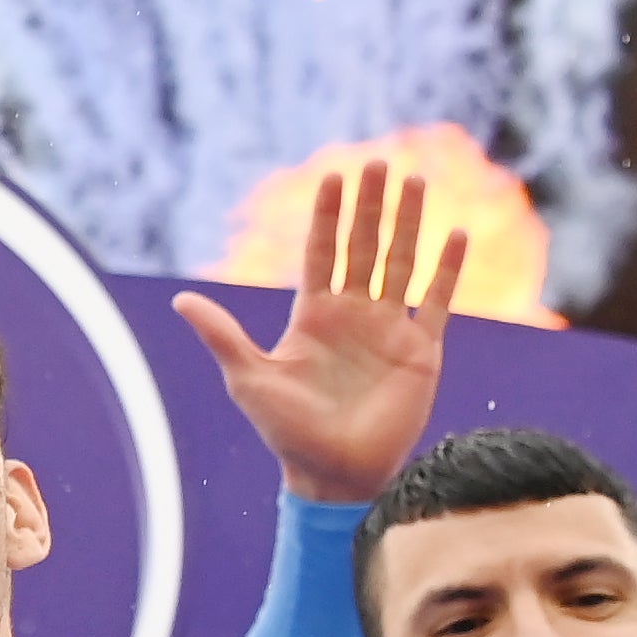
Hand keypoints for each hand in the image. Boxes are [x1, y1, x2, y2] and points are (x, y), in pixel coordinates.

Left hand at [168, 161, 465, 504]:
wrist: (333, 474)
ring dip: (409, 224)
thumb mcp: (249, 378)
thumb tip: (181, 299)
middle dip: (372, 205)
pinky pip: (437, 302)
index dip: (328, 215)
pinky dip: (446, 270)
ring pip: (400, 263)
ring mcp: (389, 329)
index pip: (322, 252)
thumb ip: (222, 335)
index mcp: (313, 316)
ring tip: (417, 182)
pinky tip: (455, 236)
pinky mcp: (421, 351)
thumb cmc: (286, 431)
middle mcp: (353, 315)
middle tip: (381, 162)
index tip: (334, 175)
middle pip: (364, 247)